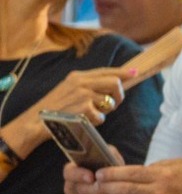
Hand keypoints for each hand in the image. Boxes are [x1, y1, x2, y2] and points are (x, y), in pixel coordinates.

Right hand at [21, 67, 135, 149]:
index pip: (106, 71)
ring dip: (105, 111)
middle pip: (115, 83)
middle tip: (113, 104)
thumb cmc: (54, 108)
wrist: (34, 122)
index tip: (135, 73)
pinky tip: (84, 121)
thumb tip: (113, 83)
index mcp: (77, 76)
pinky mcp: (84, 108)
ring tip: (91, 114)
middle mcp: (81, 83)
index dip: (123, 73)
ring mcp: (83, 95)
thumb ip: (88, 85)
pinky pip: (102, 116)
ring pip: (109, 101)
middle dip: (119, 95)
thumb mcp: (69, 89)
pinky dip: (96, 121)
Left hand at [74, 159, 181, 193]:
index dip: (110, 174)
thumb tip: (136, 171)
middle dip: (104, 188)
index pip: (129, 173)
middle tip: (94, 186)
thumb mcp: (180, 165)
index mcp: (163, 175)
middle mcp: (158, 193)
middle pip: (122, 190)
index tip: (99, 174)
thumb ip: (158, 167)